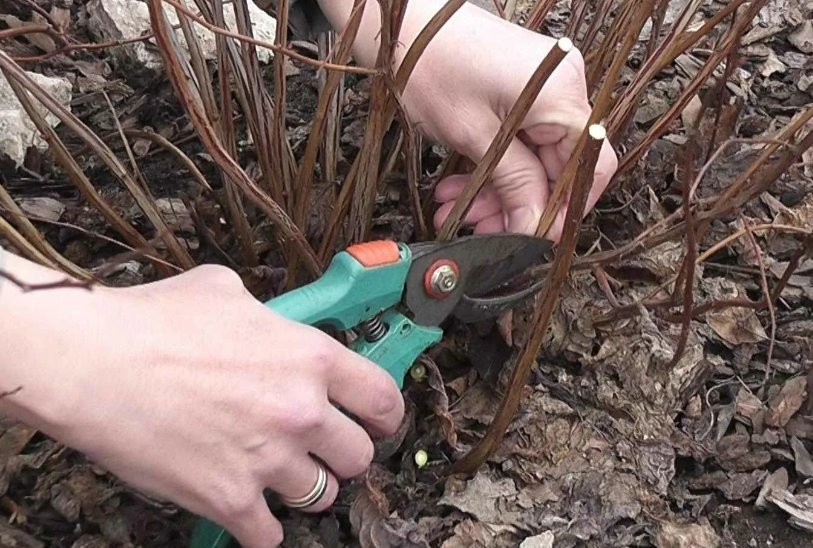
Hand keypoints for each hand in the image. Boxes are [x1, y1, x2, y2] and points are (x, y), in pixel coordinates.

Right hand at [2, 260, 403, 547]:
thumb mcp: (227, 292)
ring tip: (279, 473)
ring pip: (323, 496)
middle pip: (359, 456)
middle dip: (342, 453)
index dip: (384, 414)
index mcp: (310, 358)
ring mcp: (268, 460)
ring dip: (305, 487)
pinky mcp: (229, 500)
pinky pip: (270, 536)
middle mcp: (301, 412)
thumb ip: (269, 316)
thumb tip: (272, 324)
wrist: (92, 362)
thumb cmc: (153, 321)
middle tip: (319, 448)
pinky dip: (263, 527)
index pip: (383, 399)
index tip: (376, 421)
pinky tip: (249, 509)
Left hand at [407, 6, 617, 239]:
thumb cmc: (431, 66)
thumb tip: (535, 227)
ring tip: (456, 211)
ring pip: (534, 160)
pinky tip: (459, 188)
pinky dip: (493, 167)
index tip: (533, 236)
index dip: (565, 209)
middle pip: (558, 167)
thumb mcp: (474, 137)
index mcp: (561, 94)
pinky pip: (519, 141)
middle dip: (517, 204)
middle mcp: (563, 87)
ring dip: (497, 191)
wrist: (401, 25)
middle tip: (481, 230)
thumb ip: (513, 184)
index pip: (591, 166)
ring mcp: (544, 88)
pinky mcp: (523, 91)